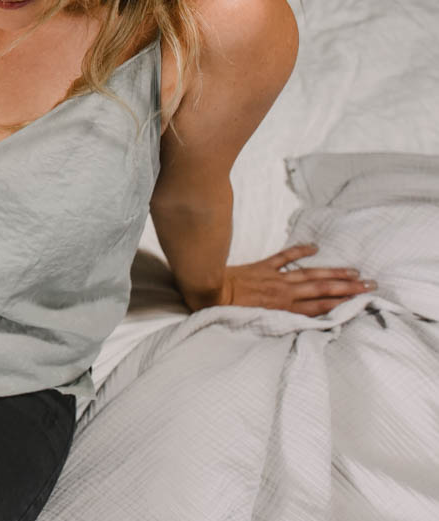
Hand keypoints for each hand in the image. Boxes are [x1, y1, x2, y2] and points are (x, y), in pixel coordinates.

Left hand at [215, 244, 375, 314]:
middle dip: (348, 288)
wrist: (205, 291)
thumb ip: (275, 326)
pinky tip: (315, 247)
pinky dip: (299, 250)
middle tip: (370, 285)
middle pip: (322, 289)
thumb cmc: (226, 314)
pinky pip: (284, 256)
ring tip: (354, 271)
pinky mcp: (262, 266)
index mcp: (282, 309)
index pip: (319, 307)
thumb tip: (293, 330)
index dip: (341, 304)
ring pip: (310, 274)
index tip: (362, 302)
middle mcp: (283, 293)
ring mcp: (274, 278)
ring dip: (333, 272)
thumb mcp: (254, 327)